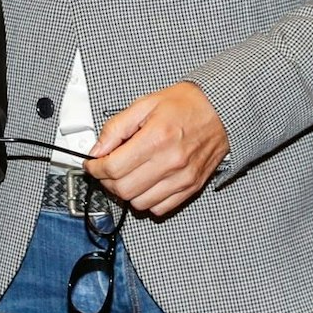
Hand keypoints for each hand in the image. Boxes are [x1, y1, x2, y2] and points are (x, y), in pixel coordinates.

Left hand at [86, 82, 229, 215]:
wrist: (220, 111)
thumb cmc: (185, 104)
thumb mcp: (145, 104)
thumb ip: (116, 127)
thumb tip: (97, 148)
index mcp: (156, 138)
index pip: (113, 167)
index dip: (95, 168)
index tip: (92, 164)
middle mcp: (170, 162)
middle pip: (123, 189)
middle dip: (106, 181)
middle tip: (105, 170)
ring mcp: (182, 178)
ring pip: (140, 203)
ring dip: (126, 193)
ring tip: (126, 176)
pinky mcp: (191, 188)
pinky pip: (160, 208)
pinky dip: (147, 201)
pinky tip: (145, 184)